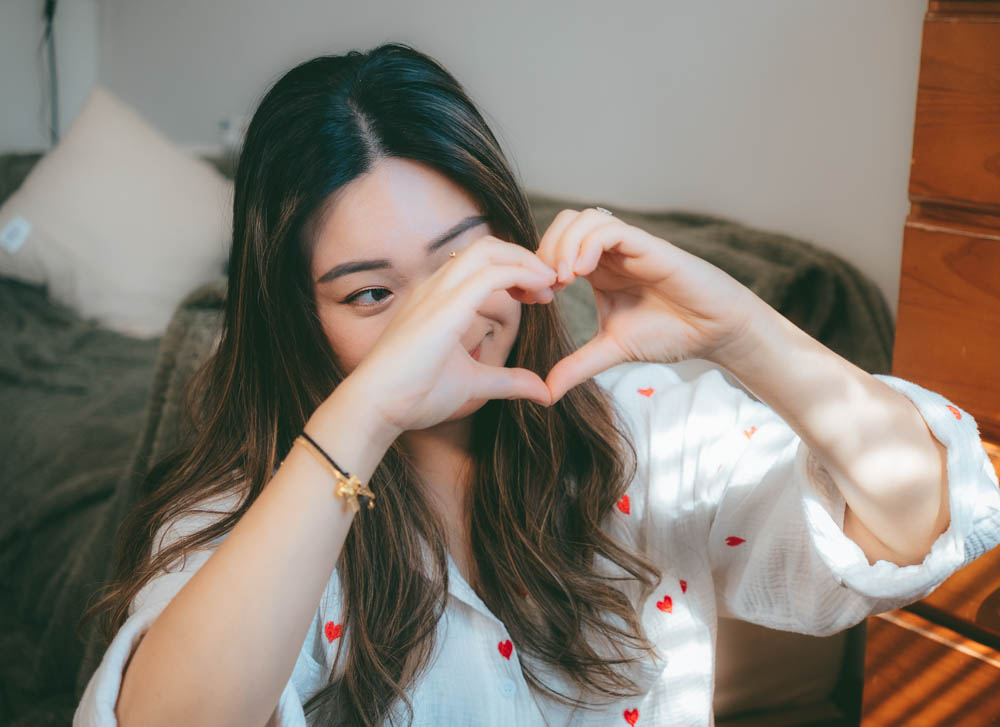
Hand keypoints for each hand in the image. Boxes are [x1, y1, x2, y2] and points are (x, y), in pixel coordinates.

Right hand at [345, 237, 557, 434]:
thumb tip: (543, 392)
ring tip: (549, 284)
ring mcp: (437, 294)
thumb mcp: (474, 384)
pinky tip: (541, 291)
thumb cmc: (413, 396)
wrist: (376, 408)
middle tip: (550, 284)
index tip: (540, 293)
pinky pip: (490, 275)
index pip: (480, 262)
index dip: (515, 269)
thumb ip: (508, 382)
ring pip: (488, 250)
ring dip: (526, 261)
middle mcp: (435, 287)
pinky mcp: (444, 308)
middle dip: (524, 257)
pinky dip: (521, 274)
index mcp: (436, 299)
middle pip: (486, 246)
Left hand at [535, 208, 767, 402]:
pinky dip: (588, 245)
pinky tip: (582, 274)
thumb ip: (577, 366)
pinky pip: (610, 230)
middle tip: (545, 288)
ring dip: (564, 245)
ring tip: (563, 281)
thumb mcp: (612, 350)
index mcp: (597, 270)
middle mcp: (609, 252)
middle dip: (544, 251)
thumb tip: (544, 394)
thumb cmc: (670, 332)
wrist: (714, 331)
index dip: (534, 268)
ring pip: (582, 219)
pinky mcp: (648, 245)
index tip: (531, 301)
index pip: (553, 247)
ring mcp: (628, 246)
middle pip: (563, 223)